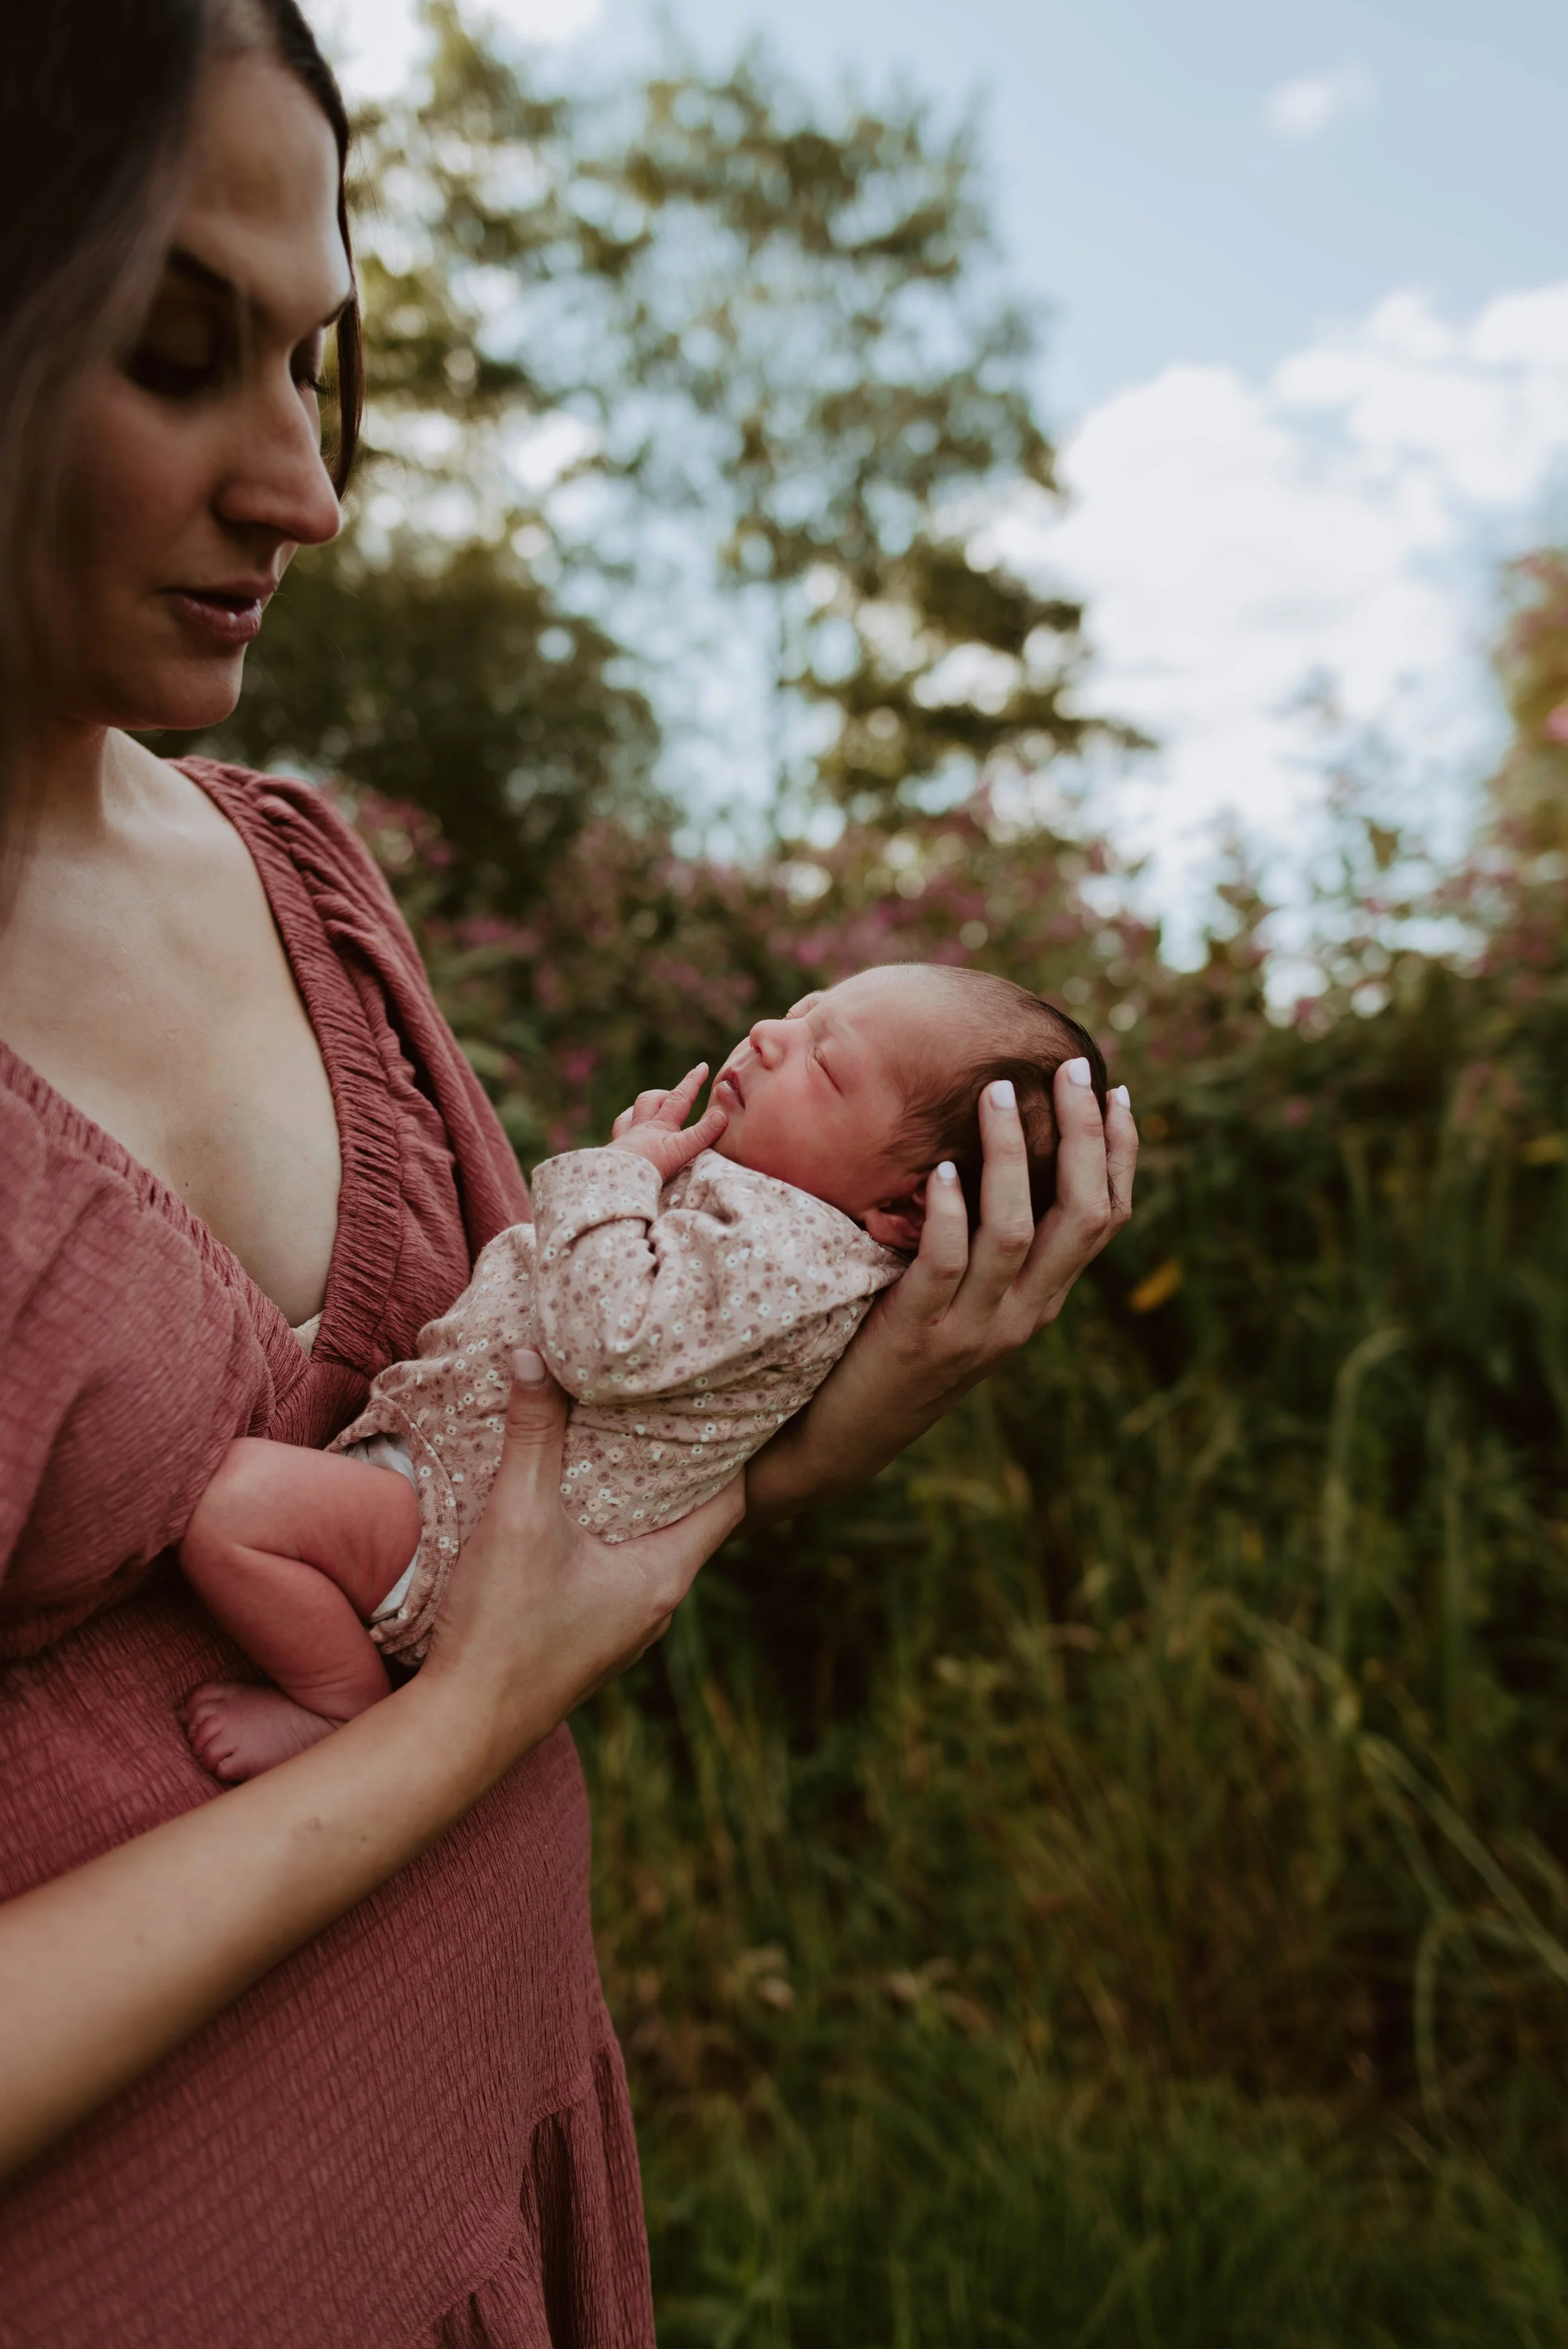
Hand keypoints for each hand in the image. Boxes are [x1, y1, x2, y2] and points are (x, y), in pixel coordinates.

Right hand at [423, 1347, 742, 1756]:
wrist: (461, 1729)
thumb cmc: (502, 1629)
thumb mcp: (519, 1516)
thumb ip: (532, 1434)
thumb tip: (533, 1354)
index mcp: (666, 1574)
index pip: (731, 1496)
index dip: (727, 1444)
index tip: (712, 1396)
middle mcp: (658, 1602)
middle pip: (691, 1514)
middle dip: (676, 1459)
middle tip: (660, 1400)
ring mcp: (625, 1623)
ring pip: (650, 1541)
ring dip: (636, 1494)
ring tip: (617, 1435)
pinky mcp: (589, 1633)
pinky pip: (616, 1565)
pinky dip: (607, 1526)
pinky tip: (573, 1499)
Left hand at [607, 1062, 728, 1182]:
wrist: (616, 1182)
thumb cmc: (649, 1168)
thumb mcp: (681, 1151)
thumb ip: (702, 1134)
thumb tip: (721, 1115)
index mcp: (660, 1126)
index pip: (680, 1098)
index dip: (692, 1081)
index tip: (701, 1066)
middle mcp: (641, 1128)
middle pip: (650, 1100)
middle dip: (665, 1094)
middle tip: (676, 1095)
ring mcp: (625, 1139)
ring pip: (630, 1113)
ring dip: (642, 1108)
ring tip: (652, 1109)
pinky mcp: (614, 1153)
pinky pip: (618, 1131)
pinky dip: (625, 1126)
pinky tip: (629, 1131)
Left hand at [746, 1060, 1136, 1517]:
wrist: (842, 1438)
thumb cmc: (894, 1346)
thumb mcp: (960, 1294)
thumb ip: (987, 1242)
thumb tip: (996, 1152)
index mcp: (1042, 1299)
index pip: (1106, 1218)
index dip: (1119, 1154)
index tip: (1115, 1091)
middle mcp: (1024, 1315)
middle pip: (1083, 1216)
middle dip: (1085, 1138)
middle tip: (1069, 1070)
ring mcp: (975, 1329)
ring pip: (1017, 1231)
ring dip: (1011, 1155)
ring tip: (997, 1092)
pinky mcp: (920, 1336)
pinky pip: (947, 1263)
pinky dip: (951, 1212)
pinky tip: (945, 1168)